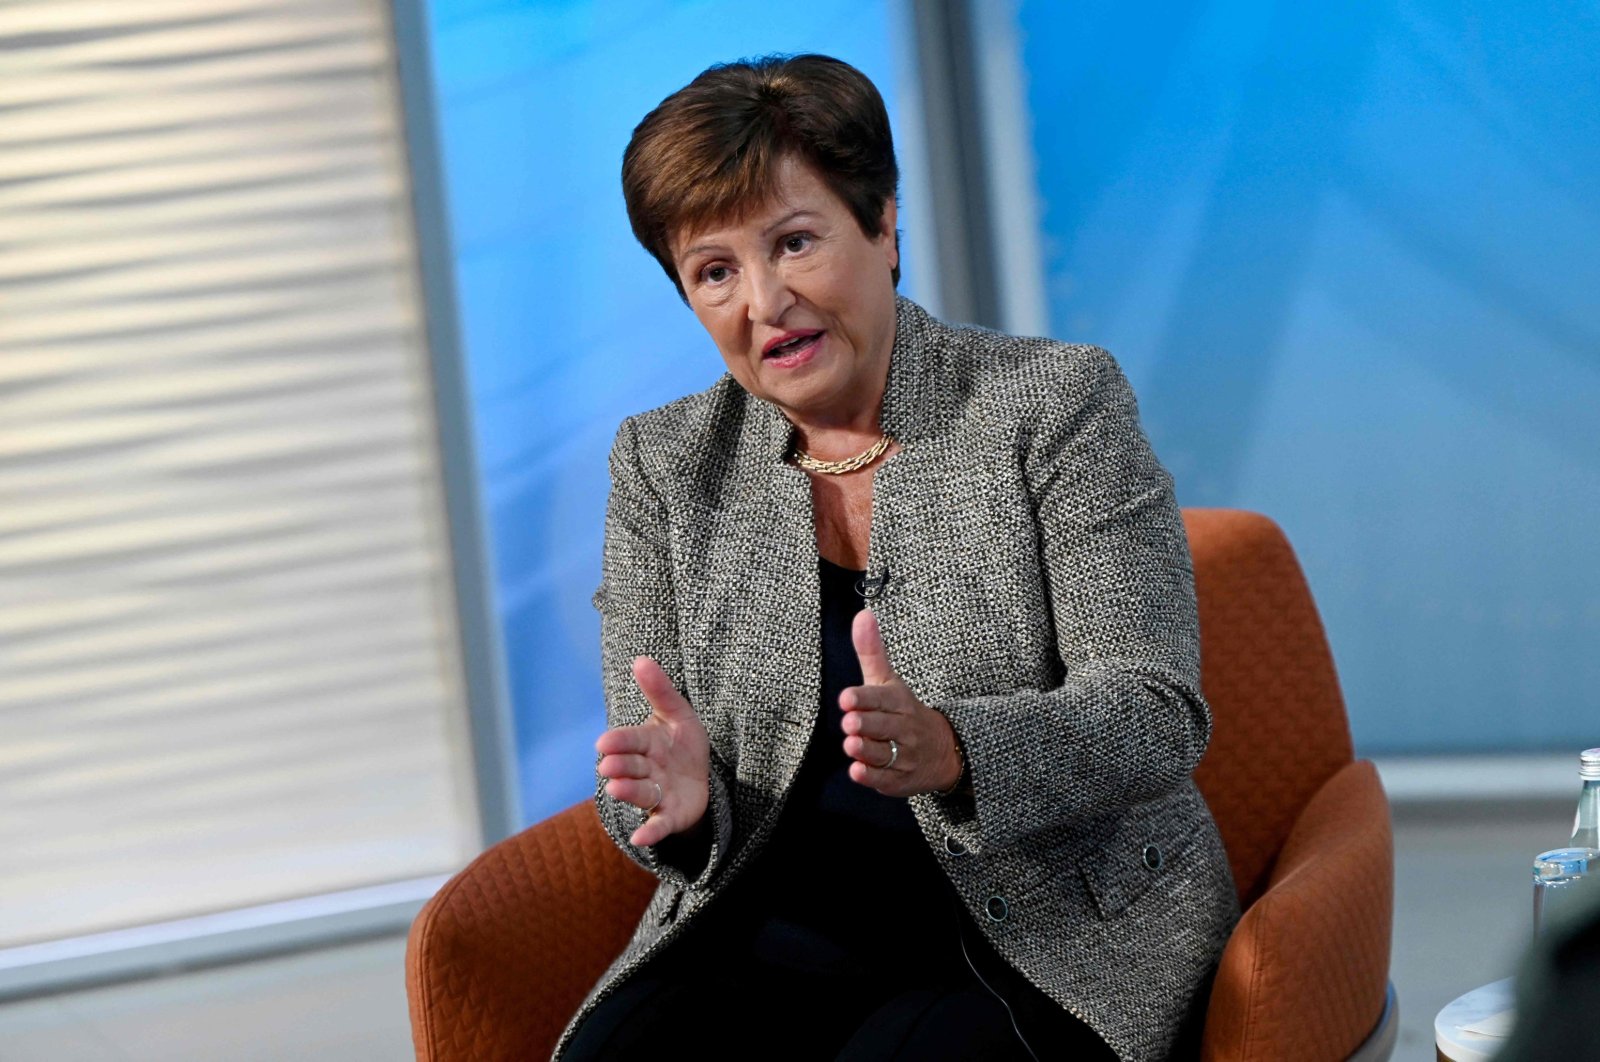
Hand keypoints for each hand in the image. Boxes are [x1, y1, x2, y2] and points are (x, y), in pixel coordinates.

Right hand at [595, 657, 709, 846]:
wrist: (702, 778)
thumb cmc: (682, 744)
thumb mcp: (678, 714)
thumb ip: (660, 690)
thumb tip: (641, 659)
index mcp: (645, 743)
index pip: (630, 740)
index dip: (618, 742)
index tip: (604, 743)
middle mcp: (646, 770)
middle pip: (631, 767)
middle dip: (620, 766)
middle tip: (608, 766)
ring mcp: (656, 794)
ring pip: (640, 793)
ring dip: (628, 792)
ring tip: (615, 789)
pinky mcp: (669, 816)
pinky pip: (659, 825)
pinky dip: (649, 832)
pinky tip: (640, 839)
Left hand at [840, 610, 963, 796]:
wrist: (943, 750)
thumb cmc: (903, 711)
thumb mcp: (889, 681)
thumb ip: (871, 651)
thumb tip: (862, 614)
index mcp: (899, 702)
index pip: (882, 698)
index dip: (864, 698)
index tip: (846, 698)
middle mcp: (903, 728)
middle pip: (883, 726)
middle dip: (866, 724)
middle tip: (849, 722)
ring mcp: (903, 755)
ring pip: (883, 754)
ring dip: (866, 750)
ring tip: (851, 745)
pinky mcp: (899, 779)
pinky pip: (885, 779)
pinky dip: (871, 776)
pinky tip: (857, 771)